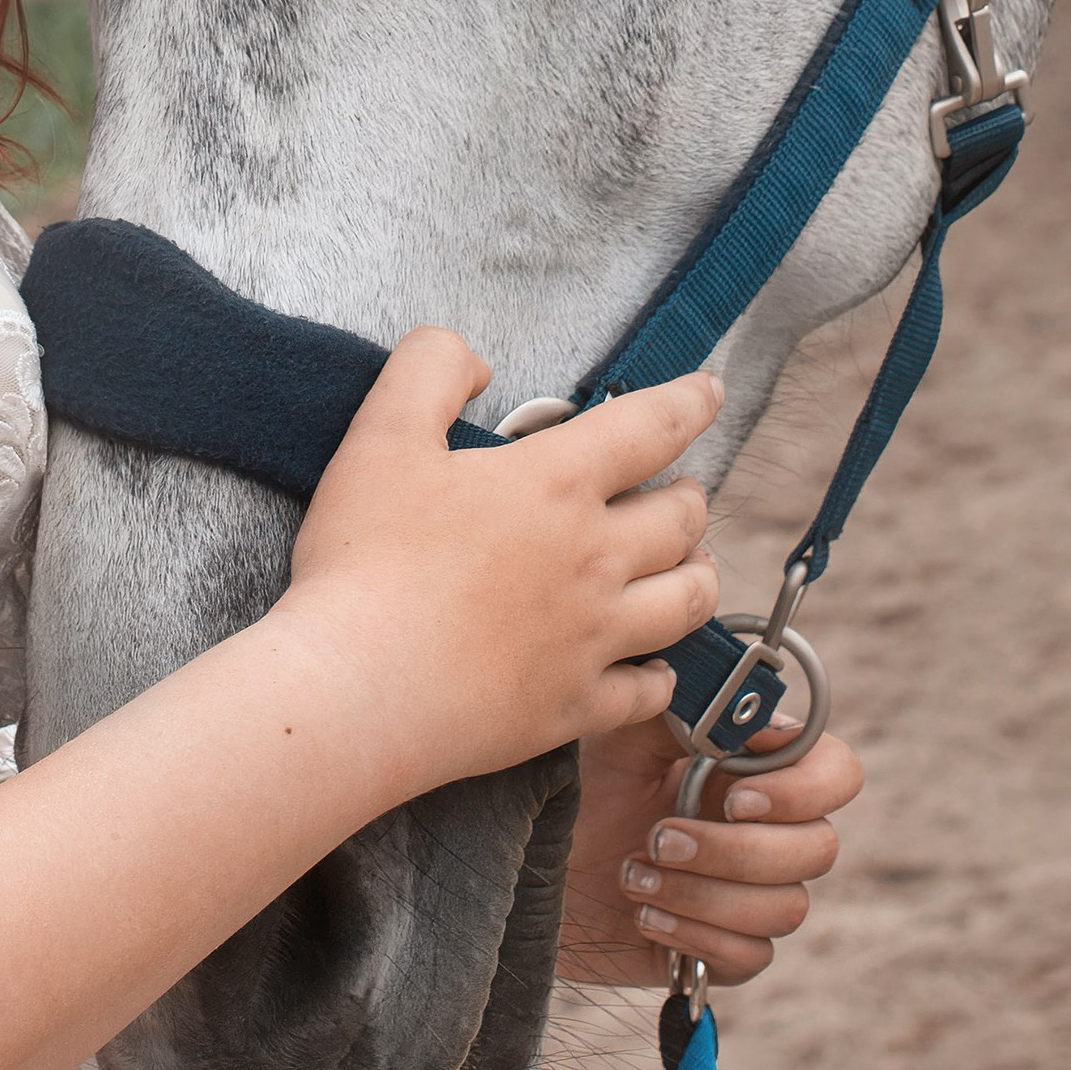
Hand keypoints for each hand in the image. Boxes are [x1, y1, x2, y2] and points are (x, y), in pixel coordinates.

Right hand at [281, 331, 721, 807]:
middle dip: (691, 497)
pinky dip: (662, 676)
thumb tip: (478, 364)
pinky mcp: (576, 706)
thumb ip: (431, 369)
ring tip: (695, 565)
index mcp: (555, 484)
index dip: (689, 402)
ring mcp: (593, 638)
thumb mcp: (382, 433)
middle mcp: (595, 558)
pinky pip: (649, 692)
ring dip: (700, 576)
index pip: (648, 427)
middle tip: (684, 491)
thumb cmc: (367, 560)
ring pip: (687, 603)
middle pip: (682, 520)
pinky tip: (654, 670)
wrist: (360, 688)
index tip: (710, 391)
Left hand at [556, 716, 862, 986]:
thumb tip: (734, 683)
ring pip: (786, 908)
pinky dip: (696, 935)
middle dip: (735, 849)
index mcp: (751, 770)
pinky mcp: (722, 949)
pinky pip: (752, 955)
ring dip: (705, 893)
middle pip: (818, 850)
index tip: (737, 795)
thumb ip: (683, 702)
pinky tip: (645, 914)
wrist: (527, 862)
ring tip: (634, 876)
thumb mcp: (622, 731)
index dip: (803, 789)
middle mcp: (764, 832)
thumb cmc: (578, 786)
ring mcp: (747, 894)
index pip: (835, 774)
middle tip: (659, 838)